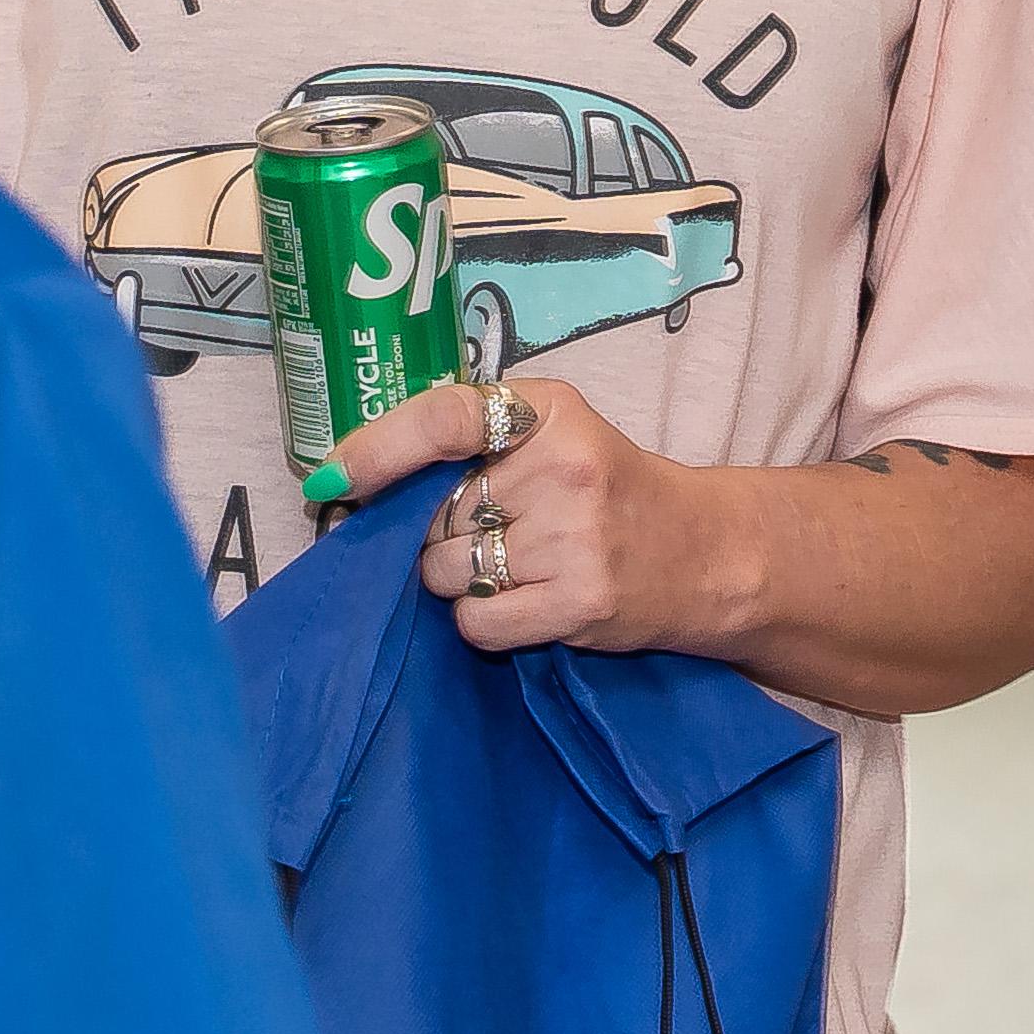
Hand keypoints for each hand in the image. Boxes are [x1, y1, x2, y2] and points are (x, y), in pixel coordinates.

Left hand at [333, 374, 733, 656]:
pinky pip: (475, 621)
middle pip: (431, 513)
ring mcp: (572, 537)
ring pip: (444, 570)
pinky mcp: (578, 601)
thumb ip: (471, 440)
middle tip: (488, 531)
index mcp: (548, 411)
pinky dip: (481, 620)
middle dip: (435, 531)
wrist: (702, 553)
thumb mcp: (553, 434)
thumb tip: (353, 476)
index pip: (445, 419)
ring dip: (457, 578)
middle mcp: (562, 467)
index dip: (378, 449)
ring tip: (516, 566)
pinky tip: (524, 602)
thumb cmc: (607, 491)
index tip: (332, 475)